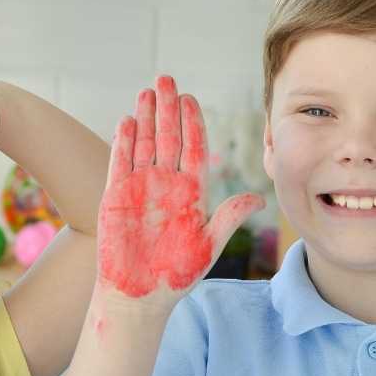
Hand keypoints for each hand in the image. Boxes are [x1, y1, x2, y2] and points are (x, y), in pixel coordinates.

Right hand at [98, 76, 262, 302]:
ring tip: (147, 92)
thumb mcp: (209, 246)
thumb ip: (229, 217)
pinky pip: (120, 162)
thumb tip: (260, 198)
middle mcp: (166, 185)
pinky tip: (127, 121)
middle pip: (168, 138)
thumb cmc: (176, 276)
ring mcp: (140, 188)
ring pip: (144, 144)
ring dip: (146, 117)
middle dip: (168, 108)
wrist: (140, 296)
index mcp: (191, 192)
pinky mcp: (116, 197)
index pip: (194, 148)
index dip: (193, 122)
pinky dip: (123, 142)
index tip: (191, 98)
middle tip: (167, 79)